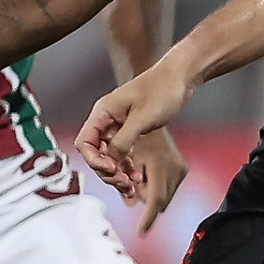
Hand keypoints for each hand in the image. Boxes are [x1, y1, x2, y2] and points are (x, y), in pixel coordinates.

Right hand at [74, 61, 196, 196]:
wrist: (179, 78)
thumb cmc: (162, 89)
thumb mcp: (142, 118)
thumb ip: (123, 140)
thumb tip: (111, 160)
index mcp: (103, 112)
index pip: (85, 142)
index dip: (94, 160)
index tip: (112, 169)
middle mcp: (106, 119)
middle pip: (95, 153)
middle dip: (107, 170)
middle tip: (124, 182)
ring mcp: (117, 125)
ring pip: (107, 156)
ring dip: (116, 173)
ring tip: (132, 185)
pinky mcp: (129, 130)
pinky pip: (120, 154)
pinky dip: (125, 167)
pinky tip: (136, 177)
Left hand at [119, 125, 187, 234]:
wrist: (152, 111)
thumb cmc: (136, 130)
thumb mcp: (126, 156)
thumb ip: (125, 181)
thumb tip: (128, 201)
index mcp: (160, 164)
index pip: (156, 199)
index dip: (148, 218)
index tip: (141, 232)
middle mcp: (175, 168)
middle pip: (160, 201)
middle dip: (145, 199)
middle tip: (133, 184)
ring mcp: (180, 168)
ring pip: (165, 197)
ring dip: (151, 193)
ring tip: (141, 174)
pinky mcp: (182, 168)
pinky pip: (169, 188)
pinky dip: (158, 186)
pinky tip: (149, 172)